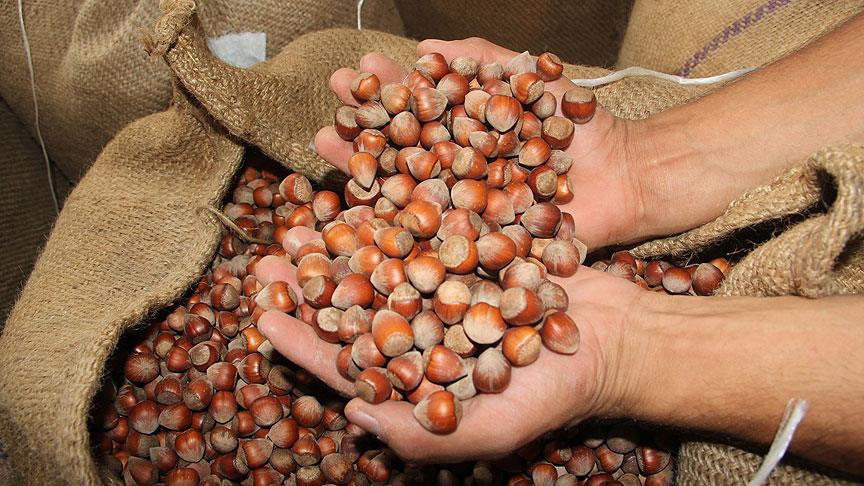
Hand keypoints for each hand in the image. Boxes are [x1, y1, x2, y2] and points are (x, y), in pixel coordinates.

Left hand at [257, 244, 647, 461]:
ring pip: (382, 260)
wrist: (615, 338)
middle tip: (270, 255)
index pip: (348, 361)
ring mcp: (445, 285)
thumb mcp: (493, 429)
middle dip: (312, 281)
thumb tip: (353, 417)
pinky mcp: (471, 249)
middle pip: (356, 304)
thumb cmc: (556, 394)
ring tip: (303, 215)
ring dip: (341, 240)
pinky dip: (393, 208)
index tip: (262, 315)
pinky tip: (364, 188)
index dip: (303, 340)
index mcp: (417, 373)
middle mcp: (423, 326)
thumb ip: (423, 433)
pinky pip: (424, 227)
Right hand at [313, 38, 651, 249]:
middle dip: (363, 129)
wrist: (627, 179)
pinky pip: (431, 243)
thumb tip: (428, 46)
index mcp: (468, 136)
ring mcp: (466, 212)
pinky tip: (354, 216)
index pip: (416, 111)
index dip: (386, 93)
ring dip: (363, 173)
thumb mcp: (534, 82)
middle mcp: (458, 174)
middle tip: (327, 106)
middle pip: (400, 152)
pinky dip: (393, 233)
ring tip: (323, 145)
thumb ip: (487, 63)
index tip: (354, 71)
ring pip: (404, 195)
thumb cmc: (583, 130)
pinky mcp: (478, 250)